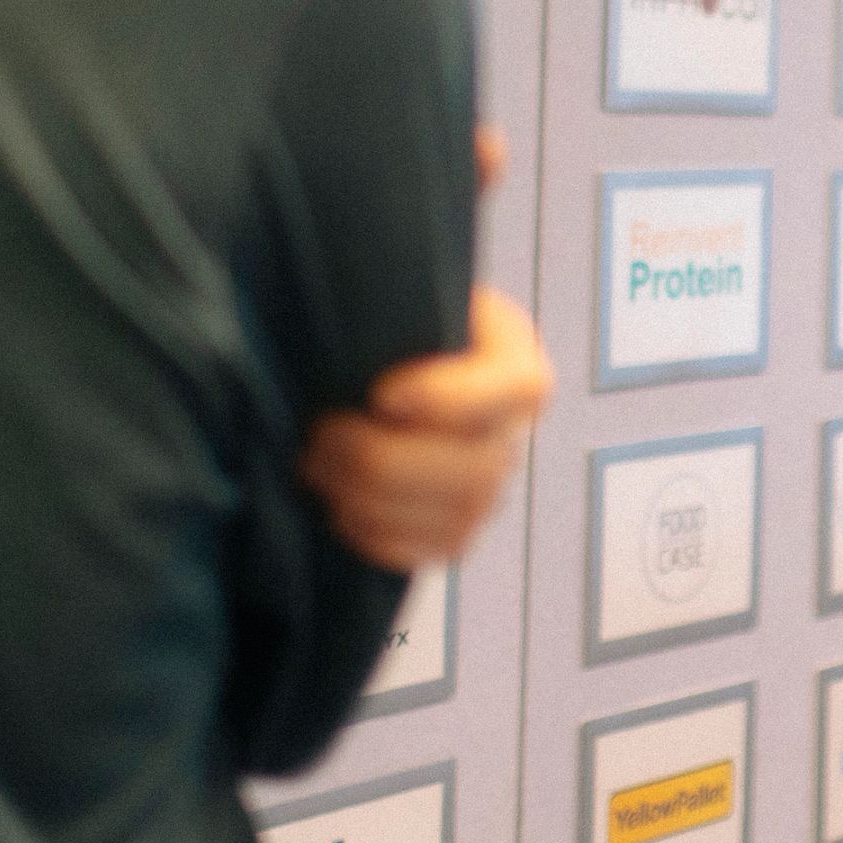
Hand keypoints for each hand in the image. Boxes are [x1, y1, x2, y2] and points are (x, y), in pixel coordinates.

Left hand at [302, 283, 552, 572]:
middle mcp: (511, 426)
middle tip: (321, 435)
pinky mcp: (457, 526)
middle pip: (481, 468)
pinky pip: (437, 551)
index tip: (381, 394)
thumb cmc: (369, 320)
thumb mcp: (385, 292)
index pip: (524, 389)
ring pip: (459, 516)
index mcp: (511, 356)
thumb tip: (356, 323)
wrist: (349, 367)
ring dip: (374, 501)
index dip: (456, 401)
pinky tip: (339, 507)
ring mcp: (488, 484)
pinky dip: (381, 538)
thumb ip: (382, 303)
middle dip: (387, 461)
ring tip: (318, 468)